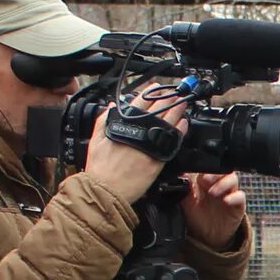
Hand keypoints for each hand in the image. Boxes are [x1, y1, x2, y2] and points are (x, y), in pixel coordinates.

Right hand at [84, 85, 183, 203]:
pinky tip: (183, 124)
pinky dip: (179, 131)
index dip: (150, 93)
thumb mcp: (96, 140)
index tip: (156, 88)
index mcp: (124, 125)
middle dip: (168, 98)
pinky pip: (172, 141)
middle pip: (158, 109)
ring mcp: (150, 145)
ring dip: (177, 110)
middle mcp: (139, 132)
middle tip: (175, 93)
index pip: (140, 102)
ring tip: (182, 103)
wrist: (106, 191)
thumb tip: (112, 106)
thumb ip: (104, 120)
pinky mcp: (158, 159)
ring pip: (168, 122)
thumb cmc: (100, 169)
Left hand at [182, 172, 248, 250]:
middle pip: (223, 170)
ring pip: (233, 179)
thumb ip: (184, 188)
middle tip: (205, 180)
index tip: (198, 175)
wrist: (207, 236)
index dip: (205, 168)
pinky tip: (226, 201)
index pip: (209, 167)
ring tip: (214, 192)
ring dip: (224, 183)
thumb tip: (179, 174)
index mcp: (205, 181)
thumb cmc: (197, 216)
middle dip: (215, 173)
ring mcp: (229, 193)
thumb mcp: (186, 202)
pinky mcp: (238, 205)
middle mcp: (219, 184)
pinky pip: (240, 196)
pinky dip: (234, 197)